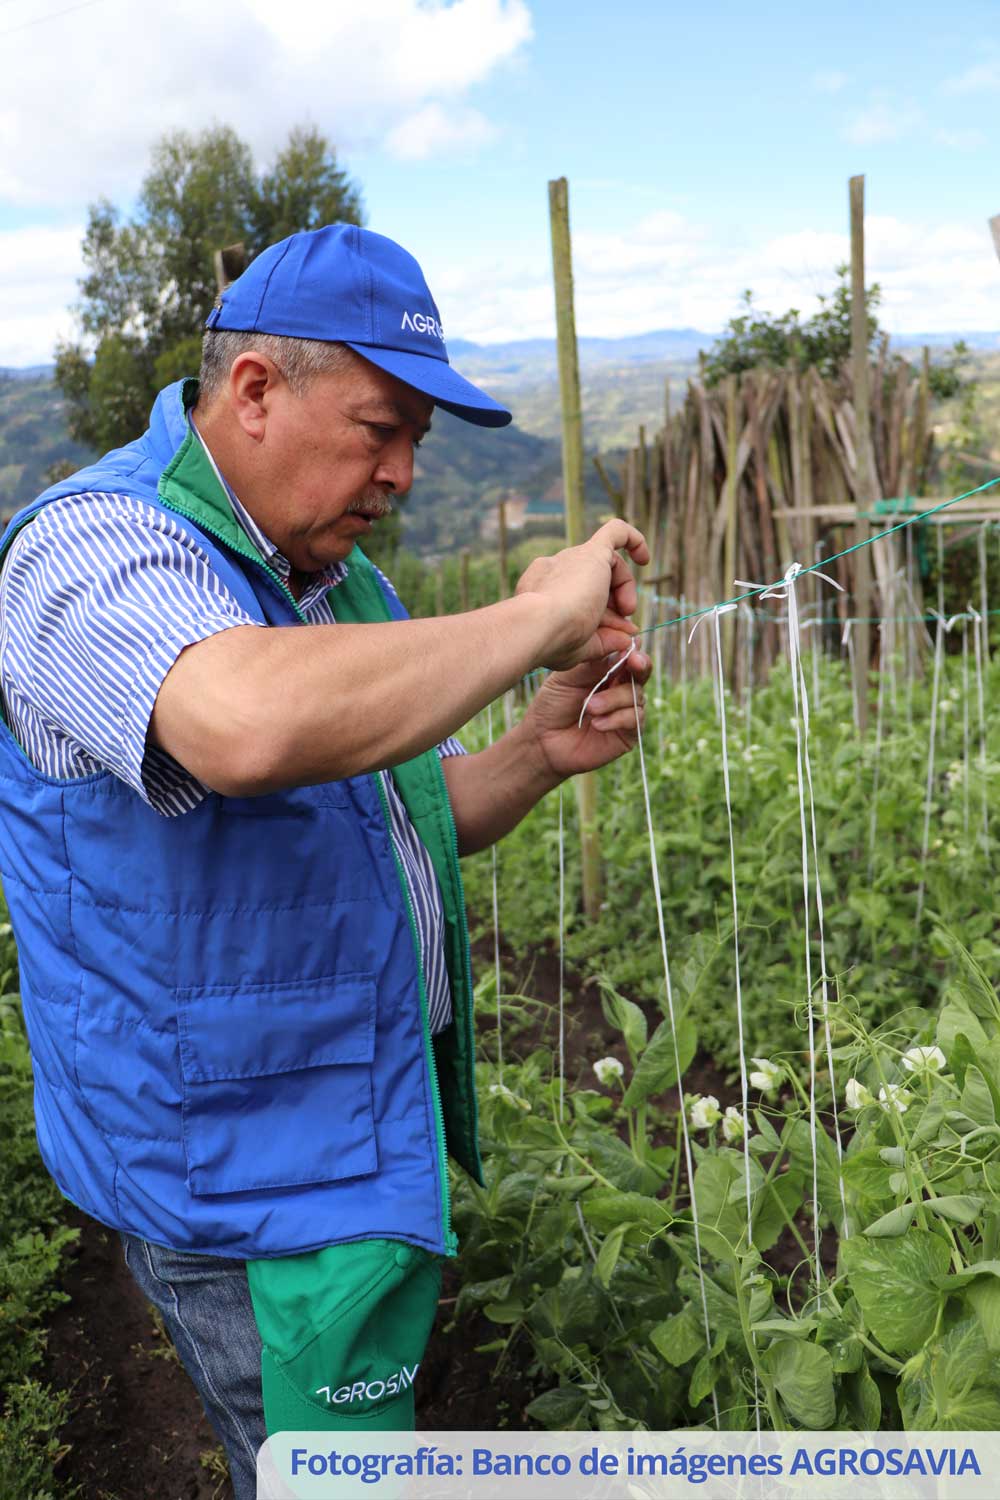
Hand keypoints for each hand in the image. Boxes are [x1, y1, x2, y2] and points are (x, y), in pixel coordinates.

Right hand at [515, 520, 649, 669]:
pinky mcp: (592, 551)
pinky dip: (633, 540)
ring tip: (627, 611)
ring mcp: (572, 558)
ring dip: (624, 589)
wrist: (538, 626)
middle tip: (624, 628)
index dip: (603, 617)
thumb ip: (604, 641)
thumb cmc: (552, 642)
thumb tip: (626, 639)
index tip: (612, 635)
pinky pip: (615, 532)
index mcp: (544, 588)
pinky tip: (645, 559)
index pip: (580, 595)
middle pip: (594, 582)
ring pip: (607, 566)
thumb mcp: (581, 647)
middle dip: (614, 607)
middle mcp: (556, 568)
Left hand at [520, 647, 651, 779]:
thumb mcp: (569, 678)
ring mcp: (626, 711)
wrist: (542, 740)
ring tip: (589, 707)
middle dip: (639, 666)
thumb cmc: (552, 705)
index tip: (631, 648)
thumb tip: (623, 646)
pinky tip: (596, 724)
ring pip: (636, 696)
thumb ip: (594, 664)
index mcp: (608, 672)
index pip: (629, 656)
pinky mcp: (628, 734)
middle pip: (642, 673)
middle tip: (633, 662)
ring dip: (613, 699)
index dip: (633, 651)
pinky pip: (634, 720)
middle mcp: (621, 689)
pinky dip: (616, 719)